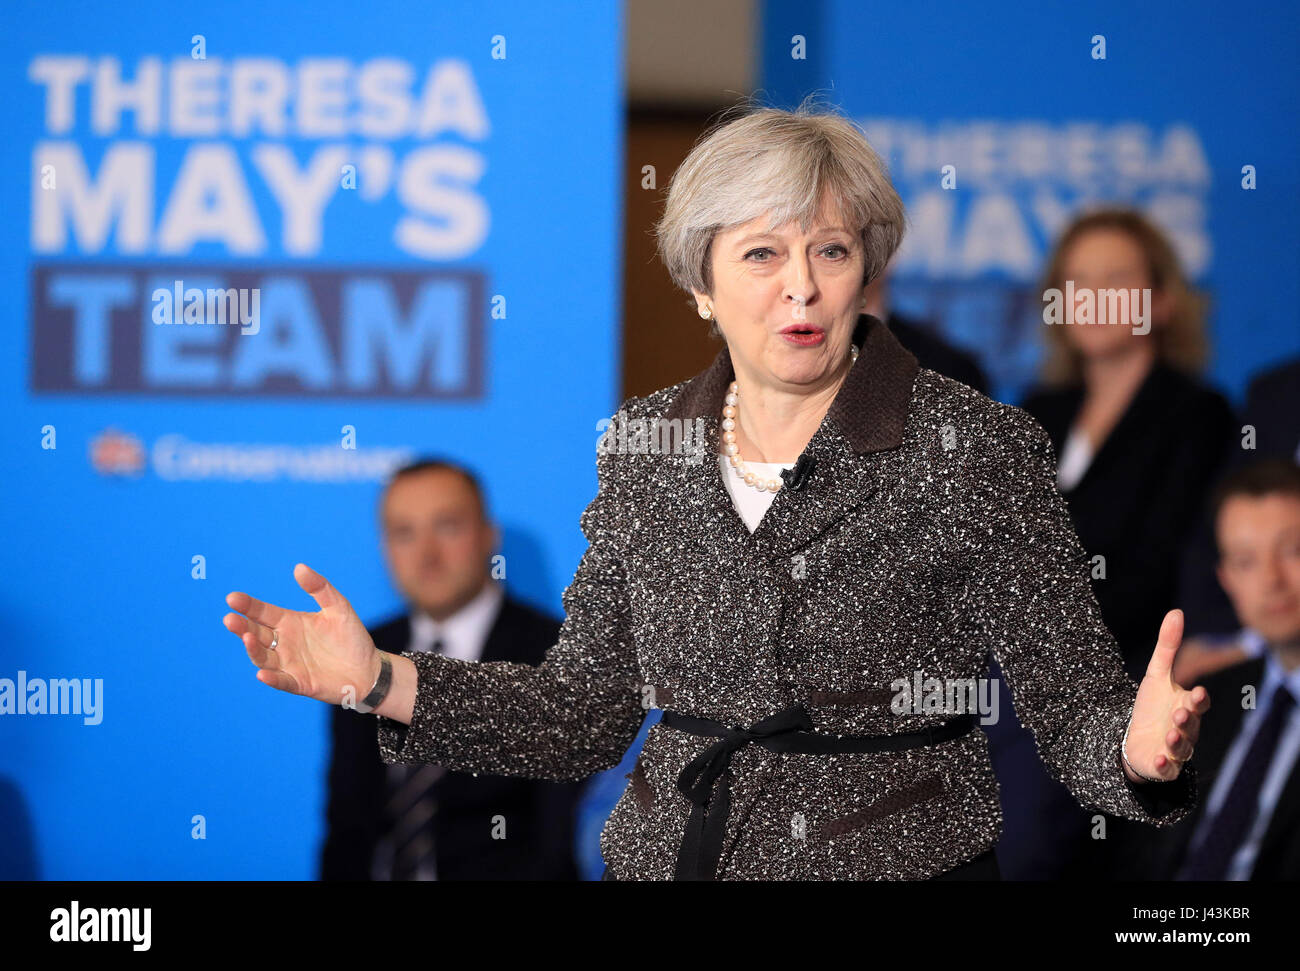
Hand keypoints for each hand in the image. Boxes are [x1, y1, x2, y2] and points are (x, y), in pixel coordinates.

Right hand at [224, 563, 379, 705]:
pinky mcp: (300, 683)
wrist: (369, 669)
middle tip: (230, 618)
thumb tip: (299, 567)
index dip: (248, 606)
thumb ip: (320, 588)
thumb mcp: (338, 607)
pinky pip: (282, 681)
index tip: (232, 598)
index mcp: (290, 622)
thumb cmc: (352, 637)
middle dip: (242, 626)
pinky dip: (271, 678)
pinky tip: (263, 674)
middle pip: (257, 634)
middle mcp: (284, 643)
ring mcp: (289, 664)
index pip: (263, 613)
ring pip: (263, 657)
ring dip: (253, 649)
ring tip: (248, 638)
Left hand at [1123, 609, 1210, 781]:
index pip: (1199, 703)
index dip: (1199, 699)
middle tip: (1181, 712)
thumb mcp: (1156, 675)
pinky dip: (1165, 764)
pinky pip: (1167, 768)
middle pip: (1192, 725)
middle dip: (1188, 719)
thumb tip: (1176, 612)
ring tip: (1169, 734)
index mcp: (1187, 706)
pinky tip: (1159, 758)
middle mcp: (1186, 729)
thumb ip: (1167, 647)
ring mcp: (1176, 749)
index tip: (1195, 692)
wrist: (1137, 740)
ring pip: (1182, 747)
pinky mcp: (1163, 765)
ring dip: (1178, 741)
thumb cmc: (1152, 706)